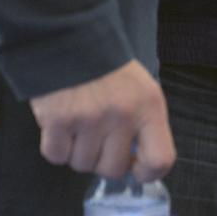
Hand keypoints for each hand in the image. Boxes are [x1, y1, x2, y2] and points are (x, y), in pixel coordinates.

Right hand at [28, 59, 174, 180]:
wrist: (71, 41)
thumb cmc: (111, 73)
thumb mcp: (144, 93)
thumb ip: (146, 127)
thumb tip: (137, 166)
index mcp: (149, 109)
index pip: (160, 160)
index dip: (148, 173)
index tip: (136, 169)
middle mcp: (122, 116)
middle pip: (113, 169)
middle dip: (104, 162)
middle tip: (99, 143)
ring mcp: (88, 119)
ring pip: (82, 164)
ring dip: (79, 154)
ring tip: (80, 130)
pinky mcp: (57, 119)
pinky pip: (56, 155)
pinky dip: (56, 148)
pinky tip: (61, 128)